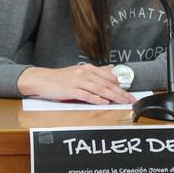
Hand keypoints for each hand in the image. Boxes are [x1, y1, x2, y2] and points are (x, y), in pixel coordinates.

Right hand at [17, 64, 134, 103]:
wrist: (42, 79)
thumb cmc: (60, 78)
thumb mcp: (79, 73)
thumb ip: (94, 76)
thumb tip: (111, 78)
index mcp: (88, 69)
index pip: (109, 78)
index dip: (121, 87)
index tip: (130, 94)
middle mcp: (85, 74)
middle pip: (107, 84)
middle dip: (121, 93)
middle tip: (131, 100)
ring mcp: (78, 81)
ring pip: (100, 89)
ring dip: (113, 96)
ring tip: (123, 102)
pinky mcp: (71, 90)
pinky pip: (86, 95)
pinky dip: (97, 99)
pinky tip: (105, 103)